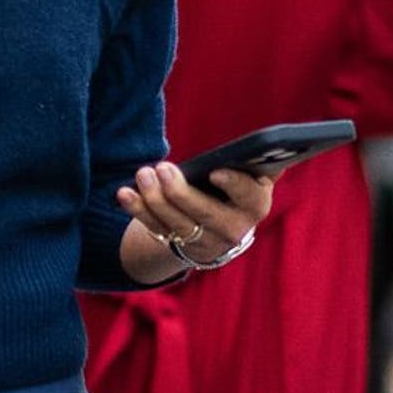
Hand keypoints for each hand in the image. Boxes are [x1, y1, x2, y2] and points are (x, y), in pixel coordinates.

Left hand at [117, 159, 275, 264]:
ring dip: (155, 199)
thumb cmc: (235, 187)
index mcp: (255, 205)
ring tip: (143, 175)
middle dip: (180, 192)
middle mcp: (234, 229)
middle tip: (162, 168)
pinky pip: (157, 229)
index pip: (248, 196)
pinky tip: (124, 194)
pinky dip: (139, 210)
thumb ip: (256, 161)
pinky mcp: (181, 247)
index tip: (214, 172)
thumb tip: (268, 145)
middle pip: (205, 213)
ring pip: (177, 224)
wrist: (222, 225)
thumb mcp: (251, 175)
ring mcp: (206, 243)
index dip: (233, 185)